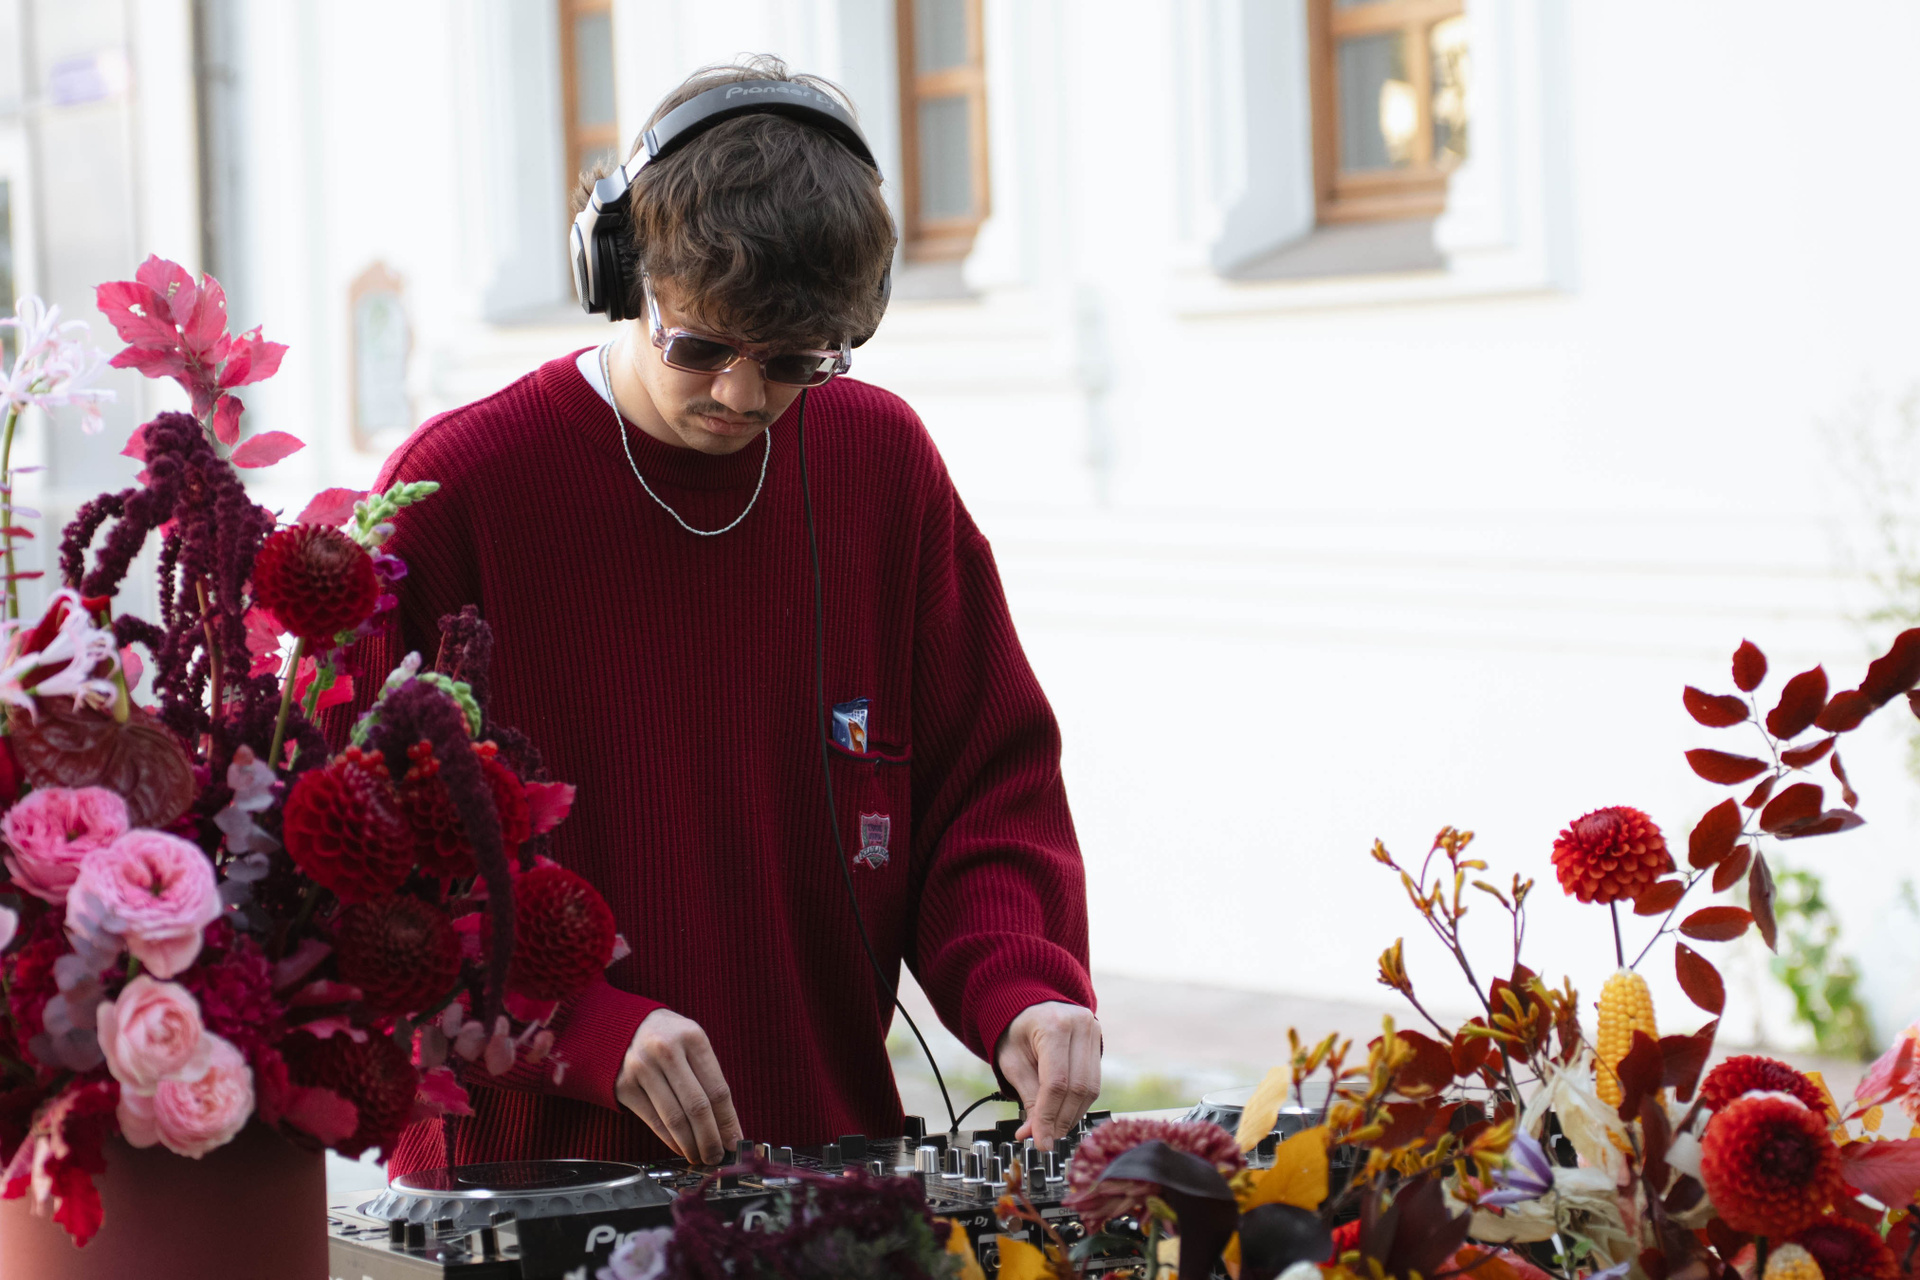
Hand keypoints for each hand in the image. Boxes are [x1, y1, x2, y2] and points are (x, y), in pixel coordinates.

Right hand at [615, 1008, 742, 1164]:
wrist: (620, 1024)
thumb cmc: (666, 1036)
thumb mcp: (691, 1042)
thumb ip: (709, 1077)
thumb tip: (727, 1124)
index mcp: (692, 1037)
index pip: (717, 1089)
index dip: (729, 1121)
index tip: (735, 1142)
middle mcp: (666, 1051)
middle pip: (697, 1106)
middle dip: (711, 1139)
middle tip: (717, 1156)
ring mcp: (642, 1068)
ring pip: (674, 1118)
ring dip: (691, 1144)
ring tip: (701, 1156)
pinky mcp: (624, 1085)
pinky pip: (653, 1120)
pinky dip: (670, 1139)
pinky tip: (680, 1147)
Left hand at [994, 1001, 1101, 1150]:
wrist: (1028, 1007)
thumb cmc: (1016, 1032)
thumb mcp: (1013, 1063)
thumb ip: (1028, 1098)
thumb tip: (1036, 1135)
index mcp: (1053, 1026)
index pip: (1056, 1082)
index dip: (1049, 1116)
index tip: (1040, 1141)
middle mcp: (1080, 1025)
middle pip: (1078, 1087)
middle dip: (1061, 1119)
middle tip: (1045, 1139)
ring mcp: (1094, 1032)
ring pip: (1091, 1089)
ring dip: (1072, 1116)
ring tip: (1053, 1129)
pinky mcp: (1099, 1042)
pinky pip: (1094, 1083)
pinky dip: (1078, 1104)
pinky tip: (1064, 1114)